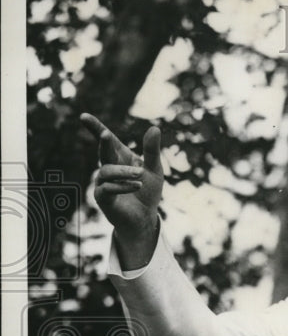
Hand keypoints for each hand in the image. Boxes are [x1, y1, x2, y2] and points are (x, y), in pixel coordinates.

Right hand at [81, 113, 163, 266]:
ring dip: (124, 172)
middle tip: (106, 135)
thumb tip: (155, 127)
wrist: (145, 219)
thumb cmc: (147, 193)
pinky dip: (122, 186)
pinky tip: (137, 185)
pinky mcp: (103, 198)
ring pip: (107, 171)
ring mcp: (103, 183)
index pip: (107, 140)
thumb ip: (152, 150)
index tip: (83, 116)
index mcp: (120, 157)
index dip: (95, 128)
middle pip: (103, 152)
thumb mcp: (154, 170)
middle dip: (104, 143)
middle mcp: (109, 168)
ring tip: (141, 175)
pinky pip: (107, 188)